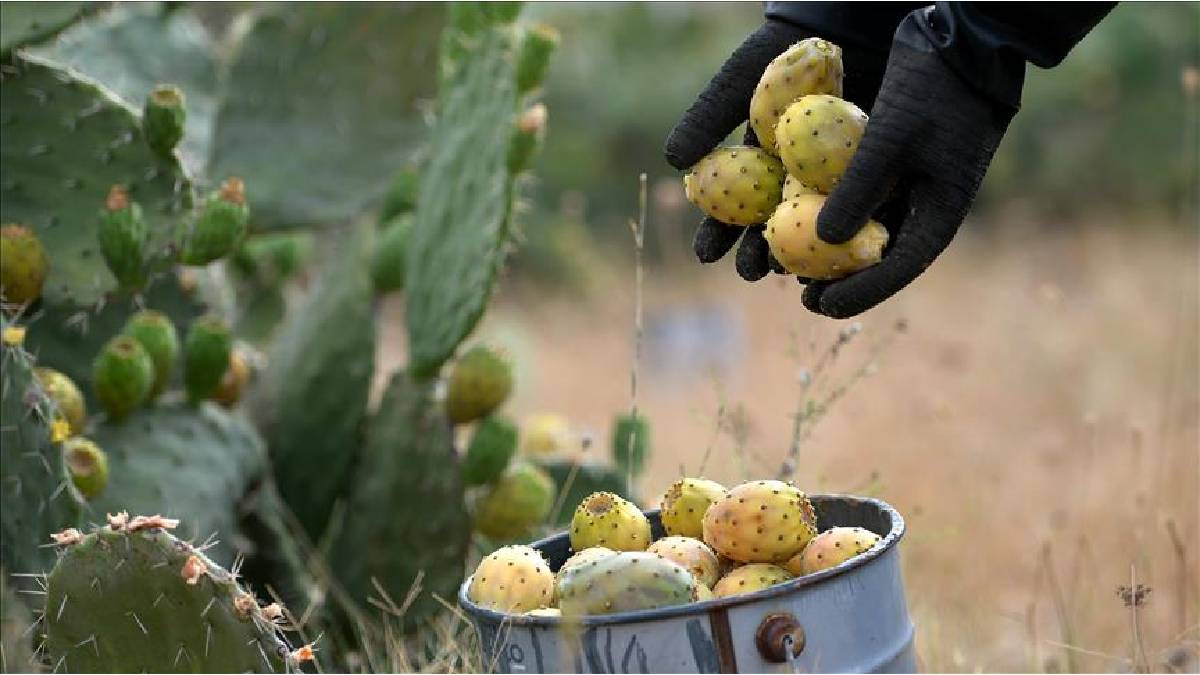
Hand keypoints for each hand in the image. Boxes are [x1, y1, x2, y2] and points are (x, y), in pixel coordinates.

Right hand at [665, 19, 887, 281]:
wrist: (845, 23)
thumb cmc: (786, 51)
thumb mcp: (742, 80)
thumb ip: (709, 117)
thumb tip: (673, 160)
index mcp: (758, 165)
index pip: (732, 209)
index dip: (718, 235)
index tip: (706, 256)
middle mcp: (794, 178)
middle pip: (772, 227)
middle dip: (760, 255)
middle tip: (752, 273)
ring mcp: (835, 179)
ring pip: (817, 227)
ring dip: (805, 256)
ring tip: (794, 274)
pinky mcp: (875, 174)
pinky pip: (863, 210)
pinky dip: (854, 233)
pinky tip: (844, 254)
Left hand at [804, 14, 1016, 317]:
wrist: (961, 39)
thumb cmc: (934, 88)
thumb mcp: (891, 137)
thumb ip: (859, 188)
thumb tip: (822, 241)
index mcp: (940, 212)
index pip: (898, 269)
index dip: (859, 292)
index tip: (821, 308)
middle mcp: (924, 207)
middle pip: (879, 258)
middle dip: (841, 281)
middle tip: (803, 298)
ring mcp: (909, 186)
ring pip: (866, 231)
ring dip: (832, 252)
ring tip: (795, 270)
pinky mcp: (889, 163)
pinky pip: (857, 199)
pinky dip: (830, 213)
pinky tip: (797, 220)